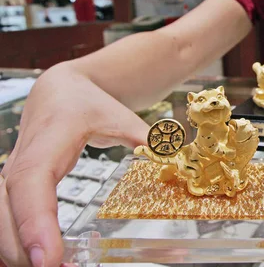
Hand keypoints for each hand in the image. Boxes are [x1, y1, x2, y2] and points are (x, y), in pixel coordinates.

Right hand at [0, 65, 148, 266]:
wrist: (59, 90)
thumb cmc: (88, 103)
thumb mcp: (120, 116)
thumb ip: (146, 139)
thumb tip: (172, 158)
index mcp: (46, 145)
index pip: (31, 186)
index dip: (35, 224)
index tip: (48, 259)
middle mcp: (20, 165)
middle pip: (6, 215)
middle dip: (26, 252)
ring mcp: (11, 179)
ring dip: (18, 253)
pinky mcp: (11, 191)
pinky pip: (4, 222)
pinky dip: (16, 246)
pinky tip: (37, 263)